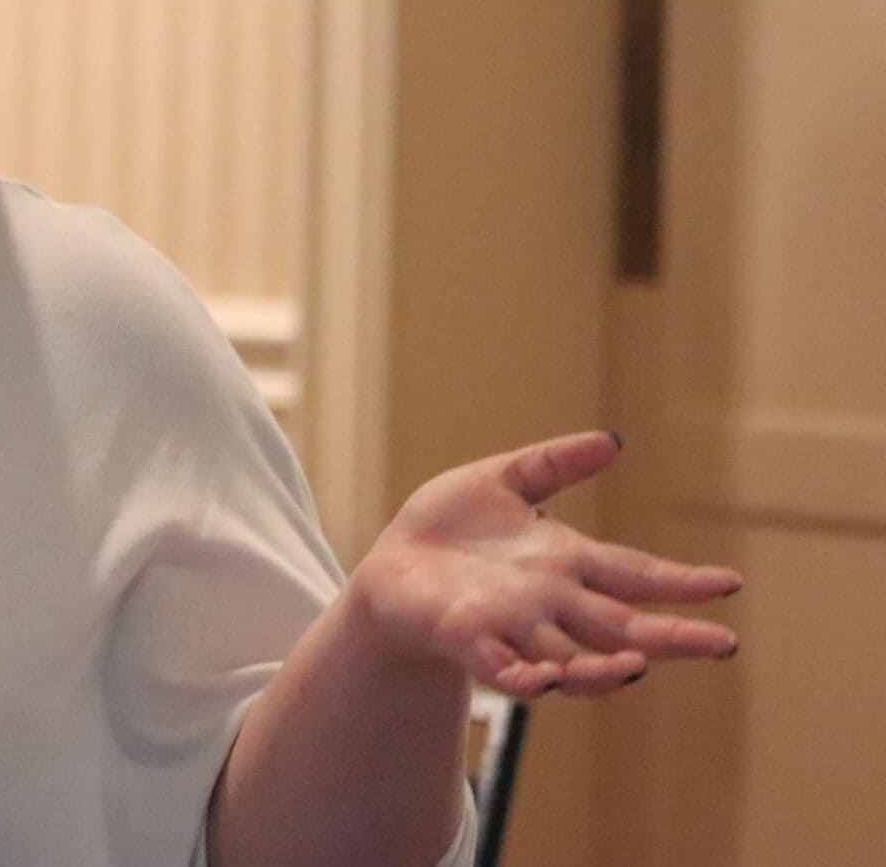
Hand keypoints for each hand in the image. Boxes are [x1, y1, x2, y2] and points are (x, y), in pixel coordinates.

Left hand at [347, 429, 742, 699]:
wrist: (388, 567)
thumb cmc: (445, 529)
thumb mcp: (501, 481)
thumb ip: (554, 464)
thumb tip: (613, 440)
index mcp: (565, 563)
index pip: (636, 574)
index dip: (681, 581)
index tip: (729, 582)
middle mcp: (550, 603)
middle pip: (621, 627)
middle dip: (671, 638)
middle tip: (722, 644)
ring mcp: (513, 628)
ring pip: (572, 659)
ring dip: (605, 668)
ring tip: (639, 667)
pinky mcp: (470, 642)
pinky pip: (506, 669)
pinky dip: (528, 677)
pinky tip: (548, 678)